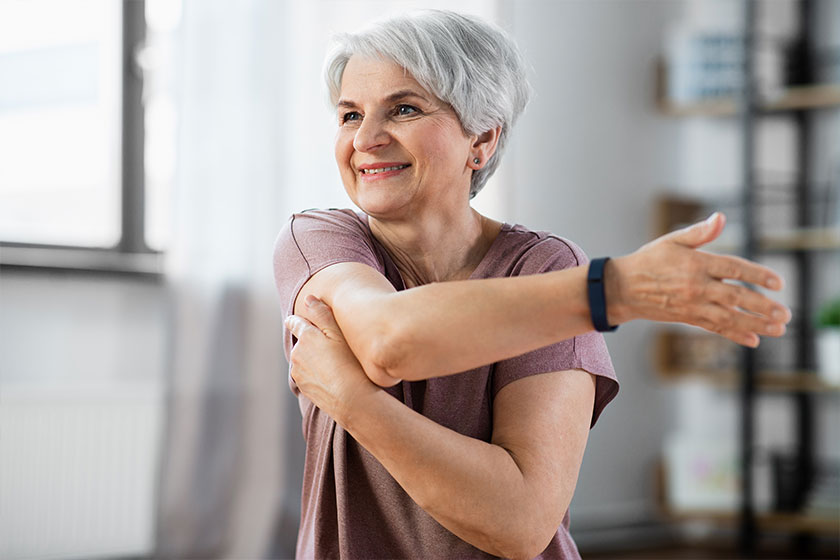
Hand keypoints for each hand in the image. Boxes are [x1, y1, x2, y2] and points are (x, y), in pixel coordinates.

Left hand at [285, 295, 378, 422]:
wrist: (351, 399)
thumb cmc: (350, 363)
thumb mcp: (340, 333)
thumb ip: (322, 314)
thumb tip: (308, 298)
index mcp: (306, 336)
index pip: (295, 322)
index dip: (298, 320)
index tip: (301, 320)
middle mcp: (297, 353)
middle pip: (301, 342)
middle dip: (310, 342)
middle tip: (330, 346)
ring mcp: (298, 372)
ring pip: (303, 360)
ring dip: (313, 359)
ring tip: (334, 364)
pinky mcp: (303, 388)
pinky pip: (307, 375)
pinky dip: (316, 374)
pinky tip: (332, 376)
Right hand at [606, 212, 790, 346]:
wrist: (622, 288)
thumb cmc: (648, 260)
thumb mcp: (672, 240)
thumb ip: (700, 232)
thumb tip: (721, 218)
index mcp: (696, 263)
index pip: (734, 269)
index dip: (758, 276)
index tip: (779, 283)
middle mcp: (696, 286)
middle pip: (736, 297)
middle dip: (763, 307)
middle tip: (785, 314)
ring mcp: (692, 305)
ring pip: (729, 317)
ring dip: (756, 324)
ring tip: (778, 329)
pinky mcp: (687, 318)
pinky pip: (714, 328)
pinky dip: (735, 334)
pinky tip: (753, 340)